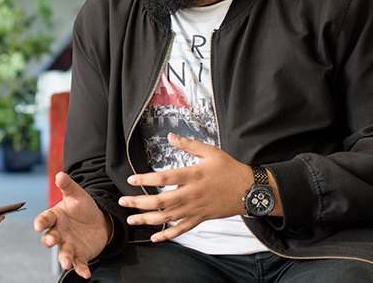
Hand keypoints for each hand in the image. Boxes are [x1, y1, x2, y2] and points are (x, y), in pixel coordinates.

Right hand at [33, 172, 109, 279]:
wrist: (98, 221)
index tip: (38, 226)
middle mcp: (59, 232)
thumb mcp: (77, 195)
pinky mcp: (80, 255)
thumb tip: (60, 174)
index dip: (41, 222)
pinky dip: (81, 269)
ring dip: (64, 259)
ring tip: (66, 263)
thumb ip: (68, 186)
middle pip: (50, 237)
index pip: (45, 219)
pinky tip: (86, 273)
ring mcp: (69, 245)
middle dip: (49, 240)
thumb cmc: (82, 207)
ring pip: (63, 253)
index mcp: (55, 217)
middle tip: (51, 241)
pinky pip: (79, 263)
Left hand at [119, 133, 251, 241]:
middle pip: (160, 202)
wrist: (249, 190)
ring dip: (147, 219)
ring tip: (131, 219)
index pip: (164, 179)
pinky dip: (168, 235)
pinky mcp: (200, 218)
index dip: (145, 180)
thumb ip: (188, 144)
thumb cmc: (229, 169)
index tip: (131, 179)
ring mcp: (195, 208)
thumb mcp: (210, 152)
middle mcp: (192, 194)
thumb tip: (170, 136)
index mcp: (193, 175)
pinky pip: (182, 229)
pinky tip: (154, 237)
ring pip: (167, 217)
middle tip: (122, 201)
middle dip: (139, 202)